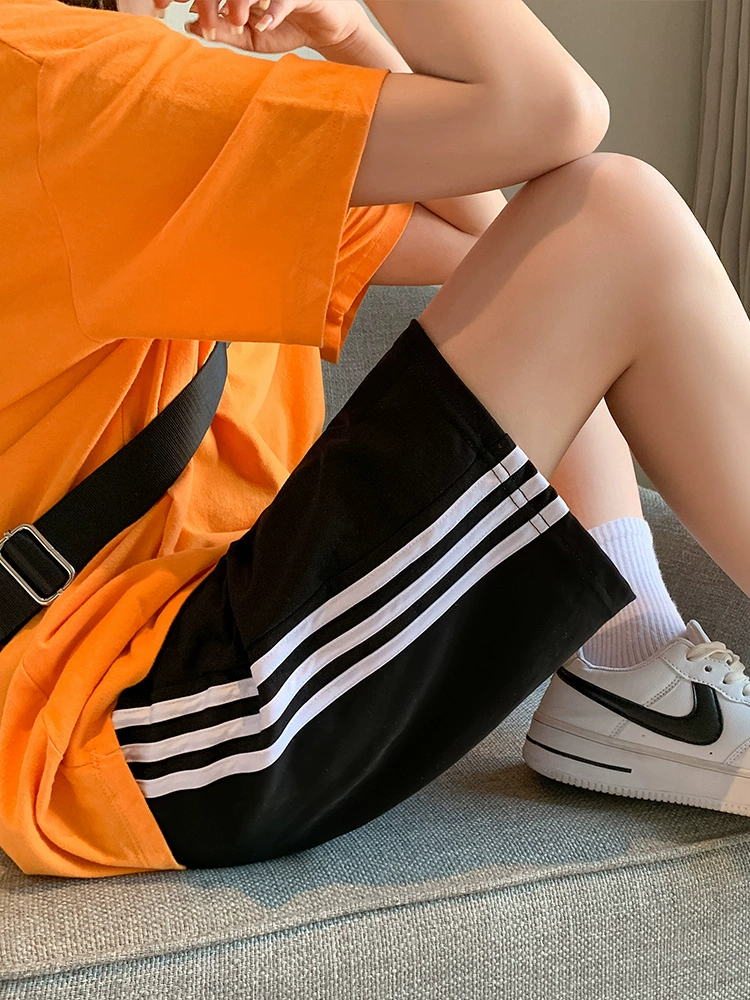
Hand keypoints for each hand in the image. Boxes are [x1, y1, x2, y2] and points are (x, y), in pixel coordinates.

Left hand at [155, 0, 366, 55]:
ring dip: (239, 4)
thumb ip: (223, 30)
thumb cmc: (287, 27)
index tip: (164, 3)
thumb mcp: (251, 37)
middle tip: (203, 19)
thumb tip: (190, 25)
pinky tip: (264, 22)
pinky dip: (273, 10)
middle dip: (209, 0)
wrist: (326, 28)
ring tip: (239, 23)